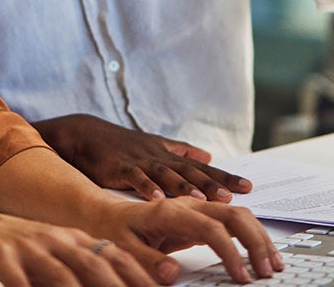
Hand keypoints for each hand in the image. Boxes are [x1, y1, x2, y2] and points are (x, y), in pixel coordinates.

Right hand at [0, 205, 159, 286]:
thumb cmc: (5, 248)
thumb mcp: (44, 255)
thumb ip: (74, 270)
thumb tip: (109, 283)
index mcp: (68, 238)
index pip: (111, 255)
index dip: (137, 274)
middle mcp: (52, 239)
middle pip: (94, 264)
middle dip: (119, 286)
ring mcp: (27, 246)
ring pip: (62, 275)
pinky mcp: (0, 257)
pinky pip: (19, 282)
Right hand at [33, 114, 251, 202]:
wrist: (86, 134)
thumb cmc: (122, 144)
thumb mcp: (155, 145)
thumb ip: (182, 151)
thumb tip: (209, 156)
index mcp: (168, 155)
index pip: (202, 168)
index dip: (224, 177)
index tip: (248, 187)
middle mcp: (158, 157)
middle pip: (189, 171)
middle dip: (211, 183)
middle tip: (231, 196)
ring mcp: (139, 161)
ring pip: (166, 175)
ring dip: (184, 187)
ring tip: (201, 199)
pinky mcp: (120, 168)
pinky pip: (135, 178)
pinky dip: (146, 188)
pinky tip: (158, 199)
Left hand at [98, 196, 283, 283]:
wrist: (104, 214)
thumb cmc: (112, 230)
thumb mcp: (122, 248)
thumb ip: (147, 260)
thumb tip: (173, 273)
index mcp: (170, 211)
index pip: (212, 229)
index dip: (230, 253)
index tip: (241, 277)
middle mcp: (188, 205)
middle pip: (233, 214)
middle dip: (256, 241)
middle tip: (269, 270)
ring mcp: (196, 210)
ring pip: (238, 215)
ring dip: (259, 238)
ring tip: (273, 264)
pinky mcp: (199, 219)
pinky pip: (231, 224)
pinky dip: (250, 237)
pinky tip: (260, 253)